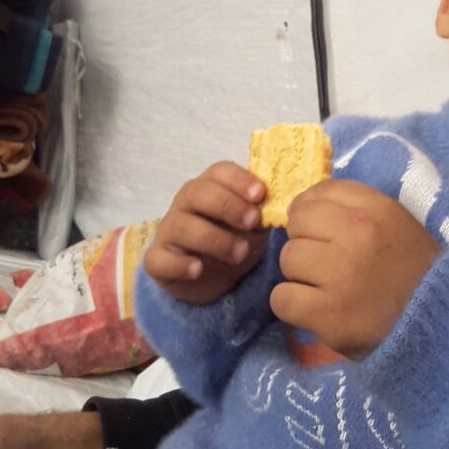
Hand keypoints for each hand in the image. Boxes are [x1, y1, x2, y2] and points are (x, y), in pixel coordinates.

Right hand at [144, 161, 268, 304]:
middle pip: (198, 192)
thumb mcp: (253, 223)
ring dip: (213, 238)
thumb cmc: (234, 238)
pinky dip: (179, 264)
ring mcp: (169, 230)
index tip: (260, 193)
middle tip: (253, 221)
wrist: (212, 276)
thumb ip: (264, 210)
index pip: (219, 171)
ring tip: (240, 253)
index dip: (239, 179)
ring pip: (182, 225)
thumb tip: (289, 203)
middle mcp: (186, 203)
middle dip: (228, 205)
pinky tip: (198, 269)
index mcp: (210, 186)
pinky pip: (159, 259)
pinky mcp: (158, 260)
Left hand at [270, 180, 439, 358]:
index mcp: (377, 211)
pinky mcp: (327, 314)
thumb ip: (354, 208)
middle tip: (324, 262)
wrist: (437, 327)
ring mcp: (340, 275)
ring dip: (299, 275)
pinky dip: (292, 305)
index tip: (319, 229)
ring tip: (323, 287)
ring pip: (287, 259)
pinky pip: (281, 298)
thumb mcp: (396, 224)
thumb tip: (302, 204)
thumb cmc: (413, 272)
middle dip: (306, 241)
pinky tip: (313, 308)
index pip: (320, 192)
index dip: (312, 210)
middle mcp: (357, 236)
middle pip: (297, 223)